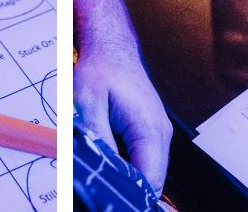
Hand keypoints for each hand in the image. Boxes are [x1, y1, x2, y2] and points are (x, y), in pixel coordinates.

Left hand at [73, 0, 173, 192]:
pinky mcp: (149, 134)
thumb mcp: (87, 107)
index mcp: (149, 129)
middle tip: (102, 186)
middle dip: (129, 189)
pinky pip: (142, 160)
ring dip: (127, 177)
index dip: (132, 195)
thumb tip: (100, 172)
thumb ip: (96, 142)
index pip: (150, 180)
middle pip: (151, 180)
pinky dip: (127, 166)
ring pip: (147, 172)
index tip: (112, 198)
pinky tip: (110, 159)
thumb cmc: (101, 70)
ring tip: (103, 170)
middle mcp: (160, 134)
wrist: (111, 50)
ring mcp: (157, 134)